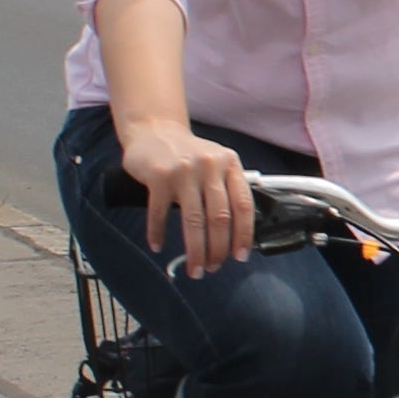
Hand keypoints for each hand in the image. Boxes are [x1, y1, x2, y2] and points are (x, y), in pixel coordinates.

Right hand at [121, 119, 251, 274]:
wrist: (154, 129)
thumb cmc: (188, 154)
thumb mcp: (216, 162)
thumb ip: (228, 188)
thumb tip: (238, 234)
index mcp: (229, 164)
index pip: (244, 205)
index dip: (244, 235)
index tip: (240, 256)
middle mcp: (209, 166)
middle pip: (220, 218)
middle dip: (218, 250)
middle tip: (213, 267)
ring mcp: (183, 171)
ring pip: (194, 221)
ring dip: (195, 251)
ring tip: (194, 268)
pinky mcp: (158, 177)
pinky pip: (159, 214)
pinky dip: (158, 234)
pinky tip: (158, 246)